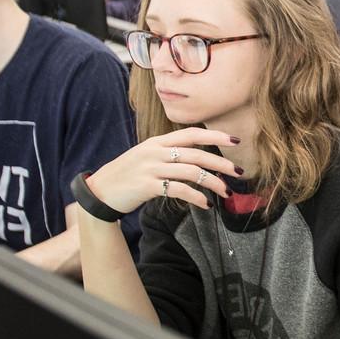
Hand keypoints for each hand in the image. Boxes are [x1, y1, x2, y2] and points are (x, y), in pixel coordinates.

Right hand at [86, 127, 242, 214]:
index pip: (191, 133)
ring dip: (213, 183)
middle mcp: (155, 152)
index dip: (215, 136)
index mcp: (157, 142)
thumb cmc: (128, 175)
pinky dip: (197, 197)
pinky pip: (179, 190)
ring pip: (192, 172)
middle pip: (197, 154)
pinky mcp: (147, 186)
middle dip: (221, 163)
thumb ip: (169, 153)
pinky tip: (206, 205)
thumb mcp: (147, 156)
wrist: (100, 192)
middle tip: (239, 172)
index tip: (235, 140)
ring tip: (226, 192)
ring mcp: (151, 168)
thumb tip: (199, 157)